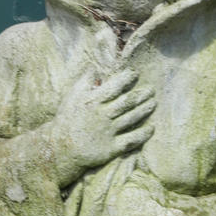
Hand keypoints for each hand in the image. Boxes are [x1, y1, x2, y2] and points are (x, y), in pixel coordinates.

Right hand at [52, 69, 155, 185]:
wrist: (62, 148)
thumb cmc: (67, 120)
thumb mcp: (72, 96)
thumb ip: (84, 80)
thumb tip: (95, 67)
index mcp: (94, 101)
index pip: (115, 86)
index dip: (127, 78)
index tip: (135, 74)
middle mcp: (103, 115)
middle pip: (128, 102)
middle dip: (141, 94)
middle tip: (151, 90)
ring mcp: (109, 132)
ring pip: (132, 118)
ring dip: (145, 110)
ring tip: (153, 103)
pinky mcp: (112, 148)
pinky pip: (132, 140)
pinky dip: (143, 134)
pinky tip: (151, 128)